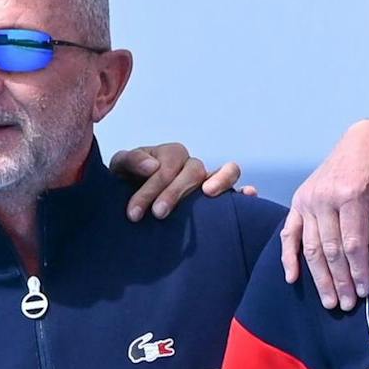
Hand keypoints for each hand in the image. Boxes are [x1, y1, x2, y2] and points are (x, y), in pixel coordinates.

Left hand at [106, 142, 245, 219]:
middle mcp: (192, 165)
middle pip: (192, 171)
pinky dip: (245, 191)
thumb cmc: (127, 183)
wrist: (132, 202)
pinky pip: (237, 191)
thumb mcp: (120, 169)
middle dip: (174, 192)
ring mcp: (209, 180)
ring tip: (208, 193)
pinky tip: (248, 195)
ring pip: (226, 171)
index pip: (165, 168)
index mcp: (170, 155)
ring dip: (220, 179)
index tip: (134, 213)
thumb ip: (131, 161)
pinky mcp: (219, 198)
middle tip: (158, 214)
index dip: (149, 189)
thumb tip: (153, 166)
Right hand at [278, 117, 368, 310]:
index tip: (363, 292)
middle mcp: (324, 199)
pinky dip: (288, 256)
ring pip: (310, 247)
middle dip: (338, 280)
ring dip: (318, 277)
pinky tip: (292, 278)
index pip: (352, 244)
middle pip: (329, 250)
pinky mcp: (299, 200)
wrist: (364, 138)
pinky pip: (289, 233)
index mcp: (350, 195)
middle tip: (345, 305)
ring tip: (328, 300)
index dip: (357, 271)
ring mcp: (308, 200)